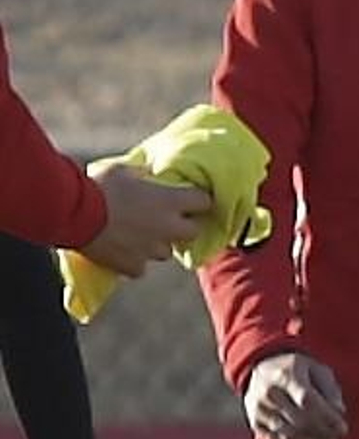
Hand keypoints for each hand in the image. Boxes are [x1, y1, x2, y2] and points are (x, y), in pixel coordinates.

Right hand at [81, 164, 207, 277]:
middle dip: (184, 227)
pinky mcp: (131, 265)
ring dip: (158, 245)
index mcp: (171, 200)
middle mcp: (167, 227)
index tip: (189, 198)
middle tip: (168, 220)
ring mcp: (150, 249)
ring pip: (166, 252)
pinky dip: (134, 262)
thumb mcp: (123, 170)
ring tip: (141, 237)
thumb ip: (141, 174)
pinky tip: (123, 253)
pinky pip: (140, 268)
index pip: (204, 201)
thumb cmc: (99, 186)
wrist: (74, 214)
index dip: (197, 200)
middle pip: (193, 232)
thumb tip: (146, 174)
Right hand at [244, 352, 347, 438]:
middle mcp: (269, 394)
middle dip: (323, 432)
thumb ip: (329, 388)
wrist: (261, 370)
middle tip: (339, 436)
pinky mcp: (256, 425)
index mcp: (285, 375)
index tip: (343, 427)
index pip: (307, 401)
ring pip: (289, 437)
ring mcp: (260, 411)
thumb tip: (340, 411)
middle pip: (299, 421)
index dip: (327, 417)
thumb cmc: (296, 369)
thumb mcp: (315, 368)